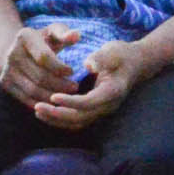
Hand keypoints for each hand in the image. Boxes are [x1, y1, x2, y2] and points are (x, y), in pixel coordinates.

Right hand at [0, 24, 84, 106]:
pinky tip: (53, 101)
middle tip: (75, 87)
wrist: (13, 49)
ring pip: (33, 90)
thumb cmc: (42, 41)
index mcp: (24, 37)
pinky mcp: (5, 82)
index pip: (44, 57)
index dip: (60, 67)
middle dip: (60, 84)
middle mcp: (12, 53)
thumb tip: (76, 35)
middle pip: (39, 76)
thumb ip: (65, 33)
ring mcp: (6, 69)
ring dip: (52, 95)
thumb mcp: (52, 32)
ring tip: (67, 95)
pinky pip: (25, 98)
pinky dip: (41, 102)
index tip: (72, 71)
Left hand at [32, 40, 147, 130]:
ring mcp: (102, 110)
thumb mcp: (113, 51)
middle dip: (58, 114)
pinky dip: (61, 119)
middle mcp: (108, 106)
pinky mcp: (95, 110)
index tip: (53, 96)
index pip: (89, 102)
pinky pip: (77, 120)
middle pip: (81, 117)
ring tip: (37, 110)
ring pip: (77, 123)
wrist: (135, 64)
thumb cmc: (122, 55)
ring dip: (57, 119)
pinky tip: (46, 112)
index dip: (70, 101)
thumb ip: (101, 58)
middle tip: (38, 106)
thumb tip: (88, 65)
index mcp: (112, 92)